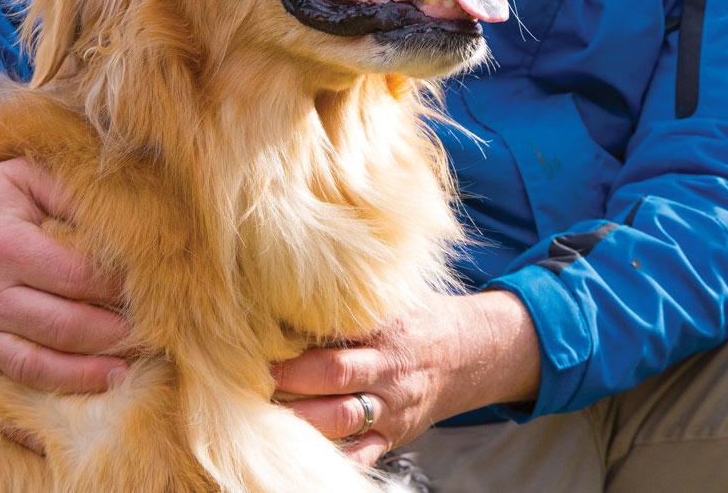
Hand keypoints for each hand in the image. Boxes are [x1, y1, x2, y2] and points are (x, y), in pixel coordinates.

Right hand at [0, 158, 129, 447]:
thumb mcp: (27, 175)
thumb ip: (73, 196)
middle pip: (62, 327)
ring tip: (122, 378)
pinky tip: (54, 434)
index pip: (77, 278)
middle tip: (151, 338)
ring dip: (81, 378)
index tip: (152, 292)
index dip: (117, 289)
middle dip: (111, 335)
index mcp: (4, 248)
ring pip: (32, 367)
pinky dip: (18, 421)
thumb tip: (125, 220)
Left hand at [272, 290, 539, 466]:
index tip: (268, 334)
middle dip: (293, 377)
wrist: (468, 354)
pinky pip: (364, 455)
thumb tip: (300, 267)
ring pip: (344, 419)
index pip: (341, 327)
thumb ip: (356, 289)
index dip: (305, 332)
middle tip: (260, 374)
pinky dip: (338, 458)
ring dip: (304, 418)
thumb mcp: (395, 295)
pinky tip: (306, 455)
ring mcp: (392, 405)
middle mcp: (389, 366)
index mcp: (386, 326)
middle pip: (336, 373)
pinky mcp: (394, 435)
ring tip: (269, 412)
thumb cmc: (417, 318)